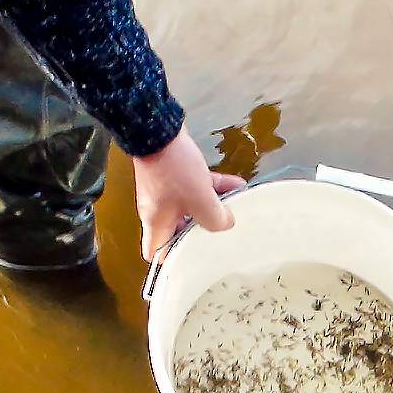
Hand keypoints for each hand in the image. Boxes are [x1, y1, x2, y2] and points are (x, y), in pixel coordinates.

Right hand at [132, 127, 245, 260]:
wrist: (158, 131)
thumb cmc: (173, 170)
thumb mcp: (200, 200)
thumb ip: (215, 218)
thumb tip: (226, 223)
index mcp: (156, 223)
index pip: (155, 253)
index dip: (172, 261)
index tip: (194, 261)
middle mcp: (158, 210)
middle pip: (179, 231)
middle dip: (202, 231)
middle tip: (223, 233)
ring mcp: (166, 191)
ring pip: (192, 207)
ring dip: (213, 206)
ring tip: (237, 207)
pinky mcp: (174, 174)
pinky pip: (196, 187)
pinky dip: (214, 187)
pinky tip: (238, 184)